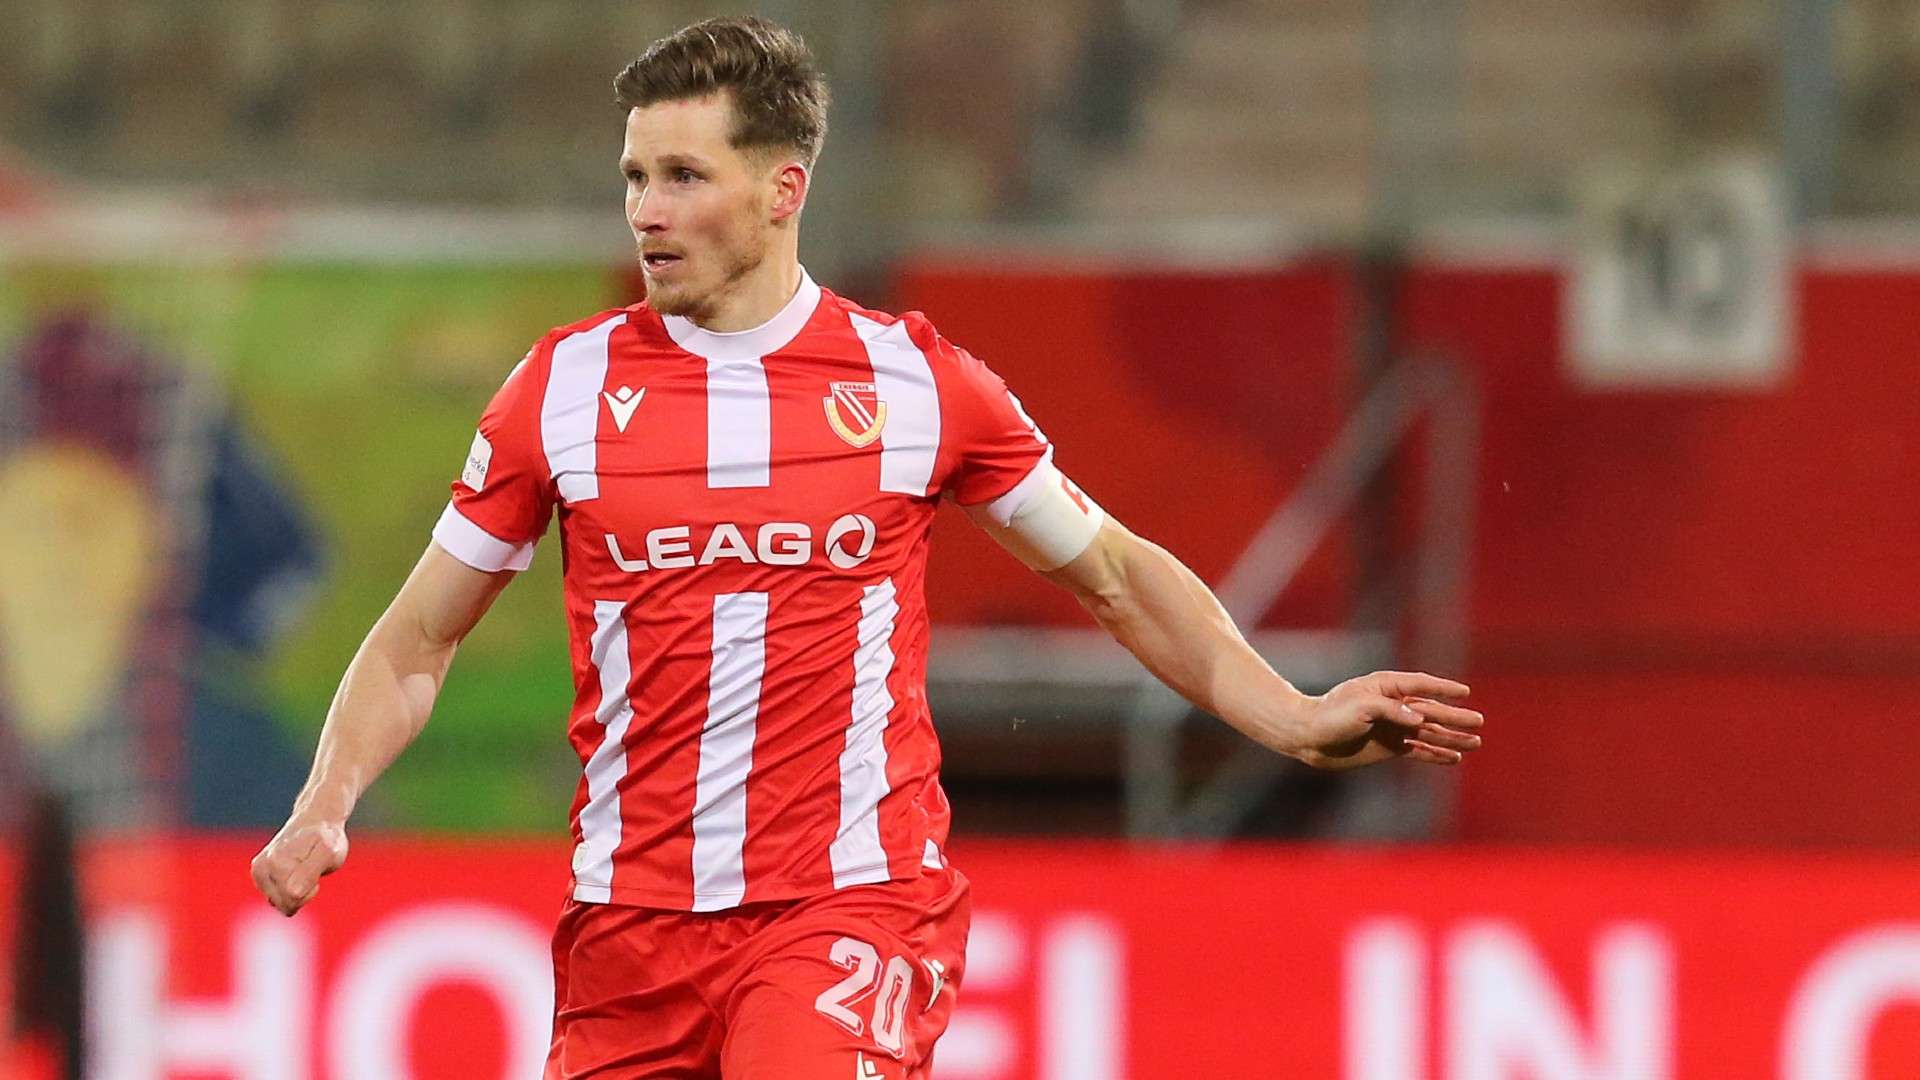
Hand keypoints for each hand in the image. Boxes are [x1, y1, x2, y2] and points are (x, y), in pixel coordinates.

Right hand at [250, 817, 348, 915]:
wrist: (315, 820)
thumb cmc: (325, 838)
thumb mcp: (328, 853)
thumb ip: (310, 872)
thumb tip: (293, 893)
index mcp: (276, 864)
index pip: (292, 901)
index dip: (309, 891)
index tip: (315, 870)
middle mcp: (262, 868)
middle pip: (285, 905)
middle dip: (302, 894)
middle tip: (310, 870)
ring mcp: (258, 872)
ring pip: (279, 903)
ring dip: (295, 892)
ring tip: (303, 868)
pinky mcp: (259, 875)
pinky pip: (276, 898)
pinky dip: (288, 890)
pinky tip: (294, 871)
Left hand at [1296, 670, 1481, 769]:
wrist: (1309, 737)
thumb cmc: (1331, 714)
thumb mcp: (1360, 707)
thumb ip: (1391, 710)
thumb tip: (1419, 719)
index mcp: (1386, 687)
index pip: (1421, 685)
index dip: (1443, 688)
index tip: (1464, 692)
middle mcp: (1394, 706)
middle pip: (1431, 711)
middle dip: (1455, 717)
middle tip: (1479, 721)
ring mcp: (1393, 727)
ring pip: (1430, 732)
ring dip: (1452, 737)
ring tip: (1476, 742)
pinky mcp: (1390, 747)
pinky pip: (1419, 750)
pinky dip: (1436, 754)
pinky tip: (1454, 758)